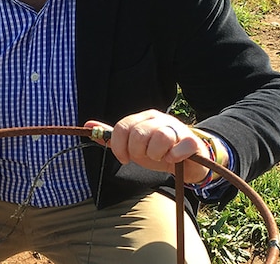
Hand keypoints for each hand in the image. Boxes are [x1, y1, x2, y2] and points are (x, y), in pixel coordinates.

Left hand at [85, 110, 212, 183]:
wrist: (188, 160)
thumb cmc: (158, 151)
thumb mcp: (133, 144)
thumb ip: (112, 136)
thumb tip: (87, 125)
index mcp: (143, 118)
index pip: (122, 127)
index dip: (118, 146)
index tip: (124, 158)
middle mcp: (159, 119)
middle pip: (138, 133)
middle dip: (137, 152)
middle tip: (145, 158)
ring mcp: (176, 128)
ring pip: (159, 137)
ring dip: (156, 154)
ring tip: (161, 157)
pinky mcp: (191, 141)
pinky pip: (178, 147)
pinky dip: (173, 157)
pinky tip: (174, 159)